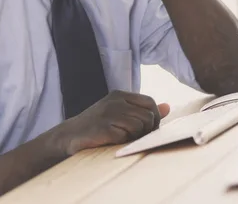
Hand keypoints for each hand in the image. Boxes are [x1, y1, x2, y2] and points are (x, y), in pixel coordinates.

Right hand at [56, 90, 170, 155]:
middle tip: (133, 137)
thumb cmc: (97, 125)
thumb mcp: (119, 113)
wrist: (69, 135)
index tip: (147, 129)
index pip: (150, 102)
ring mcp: (109, 113)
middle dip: (145, 130)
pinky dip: (122, 142)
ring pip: (140, 126)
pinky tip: (111, 141)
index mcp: (120, 95)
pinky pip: (126, 136)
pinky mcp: (104, 127)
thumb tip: (167, 107)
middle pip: (148, 116)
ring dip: (134, 136)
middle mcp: (115, 101)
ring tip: (120, 138)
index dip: (154, 118)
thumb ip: (142, 110)